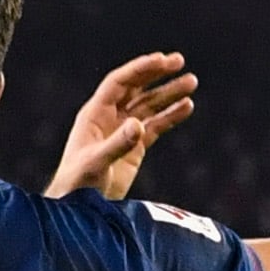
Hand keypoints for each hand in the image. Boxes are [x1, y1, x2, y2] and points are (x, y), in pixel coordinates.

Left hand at [48, 52, 197, 200]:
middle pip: (136, 88)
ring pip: (149, 105)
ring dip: (169, 93)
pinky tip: (187, 106)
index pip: (119, 83)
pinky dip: (171, 116)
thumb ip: (117, 145)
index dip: (140, 70)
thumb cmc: (77, 185)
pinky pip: (156, 126)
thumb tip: (139, 125)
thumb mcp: (96, 164)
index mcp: (95, 114)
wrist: (78, 210)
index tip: (163, 60)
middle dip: (156, 73)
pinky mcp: (134, 148)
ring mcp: (123, 132)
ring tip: (192, 82)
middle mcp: (109, 118)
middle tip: (180, 61)